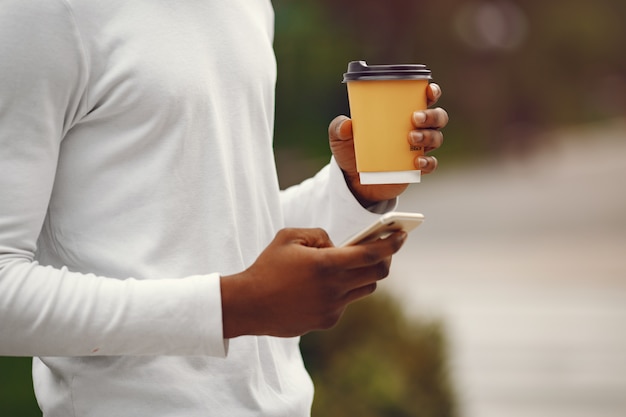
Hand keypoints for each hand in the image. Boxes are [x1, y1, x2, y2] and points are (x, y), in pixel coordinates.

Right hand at [220, 228, 406, 337]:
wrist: (248, 305)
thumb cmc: (267, 266)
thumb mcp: (290, 237)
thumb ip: (319, 235)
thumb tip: (338, 245)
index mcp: (327, 264)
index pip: (372, 254)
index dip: (392, 244)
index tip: (402, 235)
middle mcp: (334, 288)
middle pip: (377, 274)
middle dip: (386, 259)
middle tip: (384, 249)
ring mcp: (332, 308)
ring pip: (364, 289)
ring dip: (364, 275)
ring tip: (352, 264)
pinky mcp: (326, 321)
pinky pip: (345, 303)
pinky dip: (342, 291)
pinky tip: (324, 286)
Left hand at [330, 83, 448, 206]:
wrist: (353, 181)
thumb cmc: (350, 151)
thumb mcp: (340, 138)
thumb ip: (338, 128)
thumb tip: (347, 124)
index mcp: (401, 114)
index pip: (424, 98)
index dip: (432, 92)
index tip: (429, 90)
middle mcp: (415, 129)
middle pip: (437, 117)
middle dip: (432, 115)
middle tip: (415, 118)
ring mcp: (417, 149)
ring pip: (436, 138)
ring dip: (429, 136)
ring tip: (411, 138)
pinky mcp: (416, 169)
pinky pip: (431, 164)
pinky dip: (428, 162)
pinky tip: (417, 162)